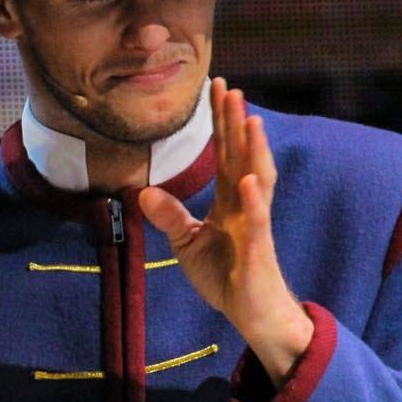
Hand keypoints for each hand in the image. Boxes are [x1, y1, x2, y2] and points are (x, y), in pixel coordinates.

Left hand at [138, 76, 313, 386]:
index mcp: (229, 201)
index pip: (223, 153)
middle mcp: (245, 205)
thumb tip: (143, 192)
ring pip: (256, 180)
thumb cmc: (227, 276)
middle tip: (229, 87)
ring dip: (253, 151)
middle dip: (235, 122)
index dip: (220, 122)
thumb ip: (170, 217)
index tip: (217, 88)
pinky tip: (246, 180)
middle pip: (241, 156)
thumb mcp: (189, 244)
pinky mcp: (258, 251)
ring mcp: (254, 225)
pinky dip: (252, 201)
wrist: (253, 314)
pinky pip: (256, 223)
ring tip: (250, 119)